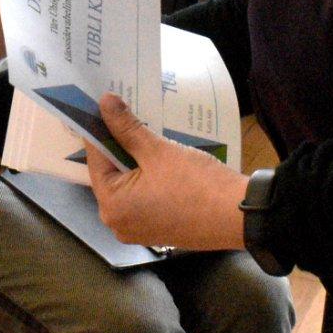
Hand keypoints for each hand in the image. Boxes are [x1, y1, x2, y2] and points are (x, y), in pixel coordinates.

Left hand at [84, 93, 248, 250]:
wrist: (238, 215)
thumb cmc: (195, 184)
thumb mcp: (157, 151)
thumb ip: (127, 128)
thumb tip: (105, 102)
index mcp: (111, 206)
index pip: (95, 159)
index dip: (100, 129)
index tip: (103, 106)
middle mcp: (117, 223)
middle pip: (110, 173)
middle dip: (119, 144)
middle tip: (125, 114)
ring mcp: (138, 230)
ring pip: (128, 185)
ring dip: (135, 160)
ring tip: (143, 131)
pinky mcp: (157, 229)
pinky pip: (142, 197)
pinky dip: (147, 178)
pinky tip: (159, 157)